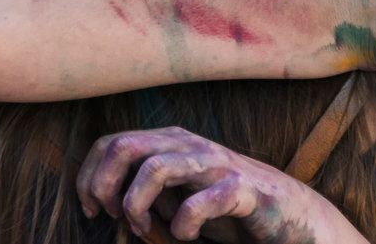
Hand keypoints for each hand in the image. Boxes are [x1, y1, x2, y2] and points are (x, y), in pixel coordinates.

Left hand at [77, 127, 367, 243]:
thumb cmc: (224, 203)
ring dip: (137, 205)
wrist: (285, 211)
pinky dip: (183, 224)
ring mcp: (215, 164)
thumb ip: (146, 187)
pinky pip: (202, 201)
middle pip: (125, 148)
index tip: (91, 211)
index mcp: (171, 141)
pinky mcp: (241, 189)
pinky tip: (184, 236)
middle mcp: (189, 145)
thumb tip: (104, 198)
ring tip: (143, 228)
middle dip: (105, 187)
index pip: (111, 143)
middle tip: (113, 218)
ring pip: (156, 168)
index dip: (90, 177)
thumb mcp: (176, 191)